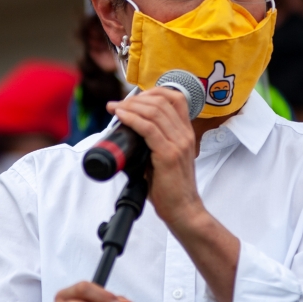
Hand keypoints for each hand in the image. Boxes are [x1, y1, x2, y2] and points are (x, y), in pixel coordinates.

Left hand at [107, 87, 200, 225]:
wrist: (183, 210)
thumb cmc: (171, 188)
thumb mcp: (165, 158)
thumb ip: (152, 143)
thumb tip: (126, 135)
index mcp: (186, 133)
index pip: (176, 98)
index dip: (153, 91)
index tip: (134, 98)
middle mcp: (184, 134)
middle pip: (162, 101)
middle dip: (136, 98)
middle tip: (119, 105)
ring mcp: (178, 143)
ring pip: (154, 111)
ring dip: (130, 106)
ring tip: (116, 108)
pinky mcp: (169, 154)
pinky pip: (148, 128)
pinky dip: (132, 119)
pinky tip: (121, 117)